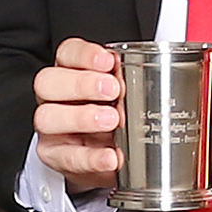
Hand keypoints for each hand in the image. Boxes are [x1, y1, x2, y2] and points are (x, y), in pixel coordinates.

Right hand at [33, 38, 122, 192]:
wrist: (113, 158)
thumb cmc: (120, 116)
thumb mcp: (130, 95)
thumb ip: (137, 83)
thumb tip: (165, 72)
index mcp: (72, 73)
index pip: (67, 53)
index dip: (84, 54)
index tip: (109, 61)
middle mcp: (54, 97)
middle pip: (48, 81)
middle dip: (81, 83)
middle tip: (113, 90)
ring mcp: (51, 128)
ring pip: (47, 117)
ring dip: (81, 117)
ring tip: (113, 121)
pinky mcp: (55, 157)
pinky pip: (67, 156)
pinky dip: (91, 158)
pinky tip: (112, 157)